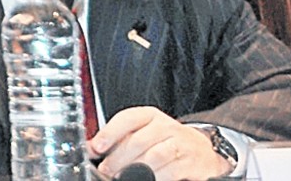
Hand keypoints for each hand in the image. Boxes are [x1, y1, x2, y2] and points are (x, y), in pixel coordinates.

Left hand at [88, 107, 234, 180]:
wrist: (200, 151)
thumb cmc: (164, 141)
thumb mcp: (141, 133)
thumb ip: (116, 139)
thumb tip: (90, 147)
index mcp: (149, 116)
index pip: (127, 118)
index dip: (110, 132)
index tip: (96, 147)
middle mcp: (166, 126)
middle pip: (138, 140)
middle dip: (118, 158)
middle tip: (106, 169)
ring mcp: (181, 142)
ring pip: (154, 155)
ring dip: (135, 169)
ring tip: (122, 176)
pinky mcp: (191, 161)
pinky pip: (170, 170)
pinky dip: (156, 177)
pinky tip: (147, 180)